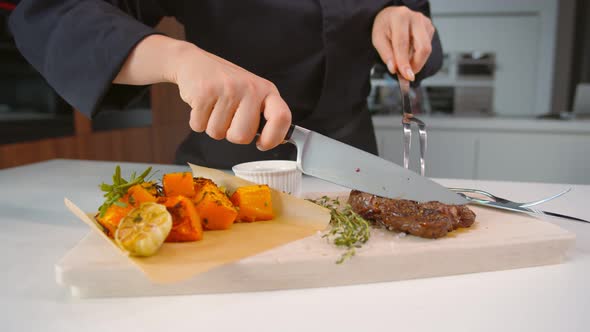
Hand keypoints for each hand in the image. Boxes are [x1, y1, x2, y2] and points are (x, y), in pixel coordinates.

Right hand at [170, 43, 291, 150]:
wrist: (195, 63)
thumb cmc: (226, 84)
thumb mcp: (252, 93)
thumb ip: (264, 115)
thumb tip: (278, 140)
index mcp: (266, 90)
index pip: (281, 118)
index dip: (273, 138)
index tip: (262, 143)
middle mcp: (250, 88)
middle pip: (243, 136)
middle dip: (231, 134)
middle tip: (228, 118)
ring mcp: (227, 89)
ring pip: (218, 133)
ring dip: (212, 126)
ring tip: (213, 107)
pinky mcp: (204, 92)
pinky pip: (199, 126)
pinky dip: (197, 121)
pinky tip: (202, 105)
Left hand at [372, 6, 434, 80]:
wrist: (392, 16)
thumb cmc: (385, 27)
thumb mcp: (378, 39)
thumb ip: (386, 54)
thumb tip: (394, 69)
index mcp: (400, 17)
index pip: (403, 44)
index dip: (404, 62)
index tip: (406, 76)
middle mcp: (416, 18)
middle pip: (423, 47)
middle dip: (416, 64)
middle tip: (406, 74)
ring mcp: (425, 23)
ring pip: (426, 50)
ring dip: (416, 61)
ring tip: (403, 60)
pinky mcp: (430, 29)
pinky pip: (427, 48)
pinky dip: (418, 55)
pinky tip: (409, 52)